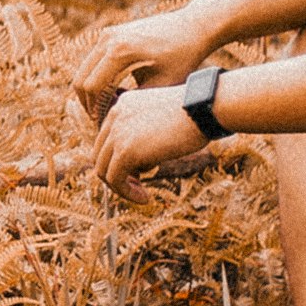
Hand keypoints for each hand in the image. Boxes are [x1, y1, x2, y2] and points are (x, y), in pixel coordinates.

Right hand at [70, 5, 215, 115]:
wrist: (193, 25)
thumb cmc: (183, 56)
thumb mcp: (162, 84)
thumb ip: (136, 101)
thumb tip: (115, 119)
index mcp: (120, 51)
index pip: (92, 87)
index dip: (95, 110)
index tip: (103, 126)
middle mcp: (108, 39)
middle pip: (81, 78)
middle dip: (87, 102)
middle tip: (99, 121)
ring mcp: (108, 34)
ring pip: (84, 69)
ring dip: (90, 90)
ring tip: (105, 109)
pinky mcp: (112, 33)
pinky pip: (94, 60)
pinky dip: (97, 78)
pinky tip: (112, 94)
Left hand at [94, 81, 216, 187]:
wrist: (204, 107)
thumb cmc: (196, 114)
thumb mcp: (162, 120)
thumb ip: (146, 136)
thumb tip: (140, 165)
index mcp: (122, 106)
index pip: (107, 139)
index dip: (118, 160)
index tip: (138, 173)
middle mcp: (115, 117)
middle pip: (100, 155)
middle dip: (116, 174)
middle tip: (138, 186)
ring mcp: (118, 133)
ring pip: (103, 169)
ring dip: (120, 187)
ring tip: (141, 194)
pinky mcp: (126, 150)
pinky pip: (115, 179)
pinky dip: (126, 193)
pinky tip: (145, 198)